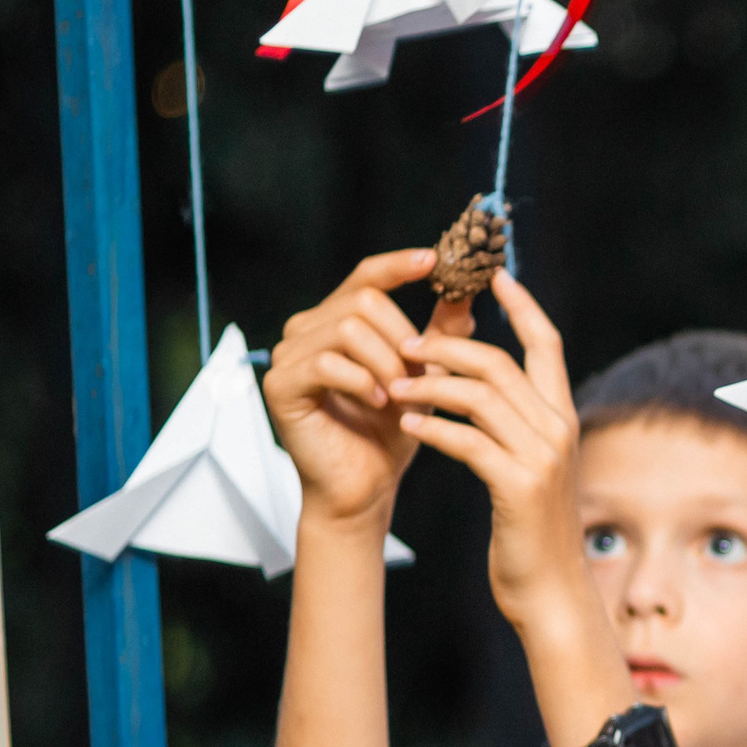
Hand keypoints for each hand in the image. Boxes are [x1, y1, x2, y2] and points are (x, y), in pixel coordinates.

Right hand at [265, 251, 472, 528]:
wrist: (367, 486)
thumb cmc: (394, 432)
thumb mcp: (426, 375)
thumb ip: (441, 333)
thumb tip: (466, 292)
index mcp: (338, 320)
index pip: (365, 276)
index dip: (398, 265)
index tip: (435, 260)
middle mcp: (307, 330)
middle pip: (364, 300)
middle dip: (403, 337)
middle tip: (422, 375)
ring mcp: (287, 355)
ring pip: (349, 328)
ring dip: (388, 363)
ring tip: (404, 396)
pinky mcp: (280, 384)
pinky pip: (327, 363)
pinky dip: (363, 382)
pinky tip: (380, 404)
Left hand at [388, 273, 587, 637]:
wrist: (550, 590)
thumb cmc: (533, 531)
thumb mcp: (530, 469)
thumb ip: (517, 427)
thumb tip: (487, 392)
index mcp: (563, 418)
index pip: (547, 345)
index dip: (520, 307)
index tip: (490, 278)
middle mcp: (559, 429)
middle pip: (500, 364)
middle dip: (447, 347)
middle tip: (404, 345)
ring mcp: (542, 457)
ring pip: (479, 396)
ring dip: (429, 385)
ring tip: (394, 385)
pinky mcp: (517, 486)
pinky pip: (466, 440)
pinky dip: (432, 427)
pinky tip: (407, 424)